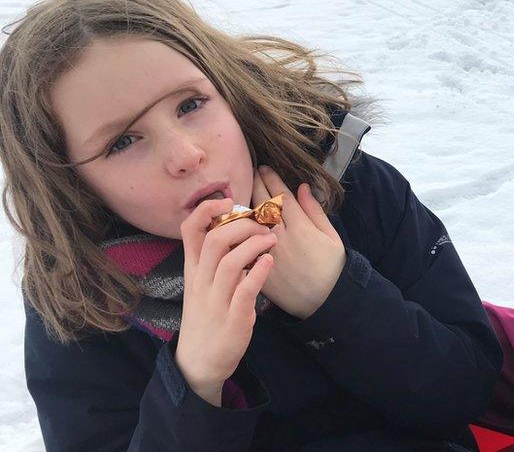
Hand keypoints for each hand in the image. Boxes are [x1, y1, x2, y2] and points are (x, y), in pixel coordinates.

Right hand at [175, 198, 275, 405]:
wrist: (198, 363)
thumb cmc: (207, 316)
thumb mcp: (203, 284)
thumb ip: (216, 259)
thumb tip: (237, 229)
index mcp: (193, 270)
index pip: (189, 230)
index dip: (207, 210)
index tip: (229, 201)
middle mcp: (201, 282)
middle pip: (214, 240)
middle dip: (241, 224)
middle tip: (263, 224)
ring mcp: (216, 300)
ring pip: (230, 262)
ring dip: (254, 244)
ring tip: (272, 239)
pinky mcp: (234, 318)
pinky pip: (245, 290)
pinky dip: (259, 272)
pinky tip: (270, 262)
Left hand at [251, 165, 345, 319]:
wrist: (325, 303)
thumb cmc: (332, 269)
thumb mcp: (332, 237)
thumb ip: (315, 211)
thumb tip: (302, 187)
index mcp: (302, 228)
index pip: (281, 196)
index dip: (271, 180)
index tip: (264, 168)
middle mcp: (282, 239)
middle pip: (262, 206)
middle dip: (256, 187)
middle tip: (250, 175)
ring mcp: (268, 255)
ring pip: (249, 225)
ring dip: (244, 208)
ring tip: (240, 196)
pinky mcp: (259, 270)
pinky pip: (244, 247)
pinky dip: (237, 234)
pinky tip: (233, 224)